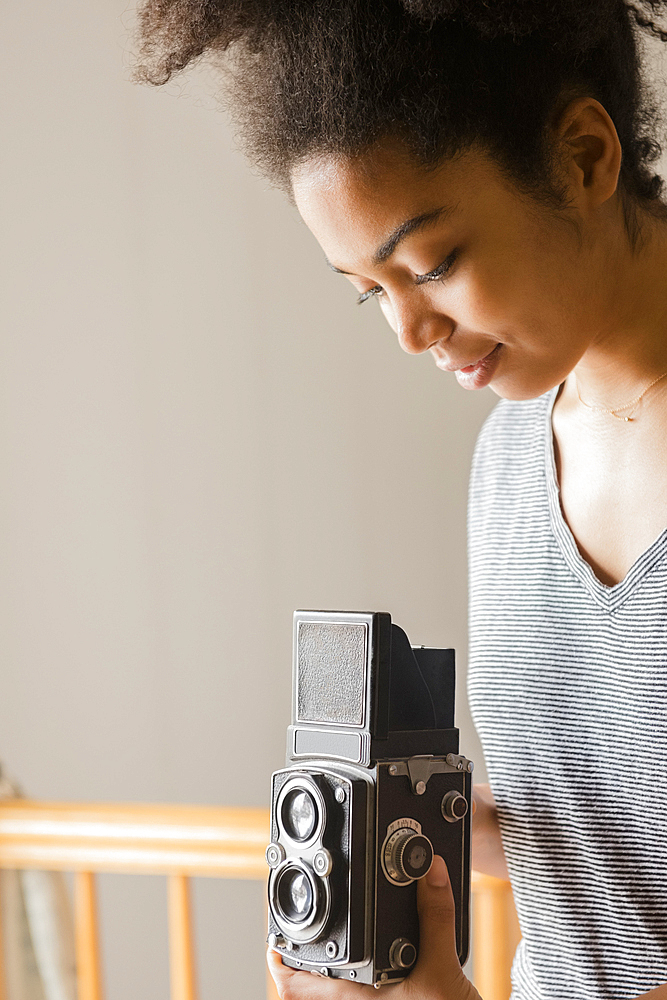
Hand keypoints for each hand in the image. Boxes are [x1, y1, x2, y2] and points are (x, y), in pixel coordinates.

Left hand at [267, 855, 481, 999]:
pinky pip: (355, 996)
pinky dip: (350, 979)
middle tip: (297, 932)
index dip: (279, 961)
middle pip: (304, 991)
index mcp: (356, 999)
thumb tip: (431, 869)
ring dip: (322, 972)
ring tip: (326, 942)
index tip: (274, 937)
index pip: (294, 987)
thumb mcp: (444, 966)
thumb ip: (435, 915)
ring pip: (328, 994)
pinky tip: (366, 961)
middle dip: (298, 962)